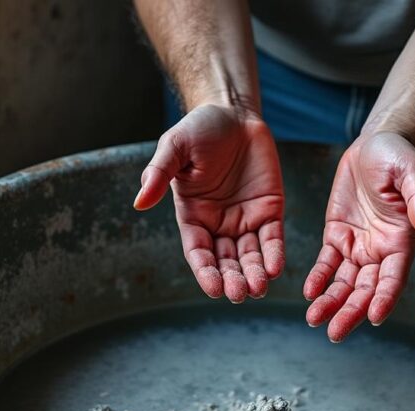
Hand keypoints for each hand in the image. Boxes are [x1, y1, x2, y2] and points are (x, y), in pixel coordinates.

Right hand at [134, 104, 284, 302]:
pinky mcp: (269, 210)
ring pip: (250, 256)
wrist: (232, 112)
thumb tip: (139, 202)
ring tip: (258, 288)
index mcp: (192, 216)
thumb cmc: (198, 129)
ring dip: (254, 274)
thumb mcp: (174, 147)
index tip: (214, 288)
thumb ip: (158, 174)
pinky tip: (276, 268)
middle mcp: (218, 224)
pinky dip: (274, 254)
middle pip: (225, 261)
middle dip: (232, 278)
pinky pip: (272, 238)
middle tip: (239, 294)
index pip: (198, 252)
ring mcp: (245, 219)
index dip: (205, 272)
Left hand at [304, 131, 414, 341]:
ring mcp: (358, 246)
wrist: (375, 144)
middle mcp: (381, 250)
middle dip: (351, 312)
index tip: (373, 317)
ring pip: (344, 284)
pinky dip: (318, 279)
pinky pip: (326, 264)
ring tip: (314, 319)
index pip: (394, 278)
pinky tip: (309, 293)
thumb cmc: (399, 156)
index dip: (385, 298)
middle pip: (366, 290)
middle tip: (333, 332)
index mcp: (403, 241)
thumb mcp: (413, 171)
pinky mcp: (337, 236)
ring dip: (330, 303)